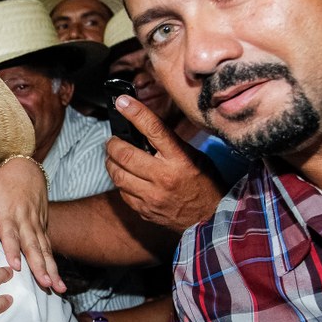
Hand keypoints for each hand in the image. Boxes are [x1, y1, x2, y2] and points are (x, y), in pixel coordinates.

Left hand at [0, 140, 63, 292]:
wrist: (29, 170)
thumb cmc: (5, 179)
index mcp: (10, 212)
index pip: (11, 233)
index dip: (14, 249)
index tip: (17, 266)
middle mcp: (25, 220)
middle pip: (33, 245)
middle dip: (40, 265)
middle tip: (45, 283)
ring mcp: (36, 224)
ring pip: (44, 248)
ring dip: (51, 268)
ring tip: (57, 286)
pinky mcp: (43, 226)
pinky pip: (49, 246)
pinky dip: (53, 263)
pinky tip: (57, 280)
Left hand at [105, 95, 226, 231]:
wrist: (210, 218)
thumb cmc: (203, 183)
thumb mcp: (194, 157)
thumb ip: (169, 144)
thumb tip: (143, 126)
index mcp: (180, 159)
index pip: (153, 129)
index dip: (135, 112)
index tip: (122, 102)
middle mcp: (164, 177)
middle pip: (125, 153)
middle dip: (113, 143)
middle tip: (113, 140)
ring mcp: (152, 196)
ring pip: (117, 174)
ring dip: (111, 162)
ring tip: (114, 157)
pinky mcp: (144, 210)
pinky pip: (122, 192)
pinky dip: (120, 181)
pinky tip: (126, 177)